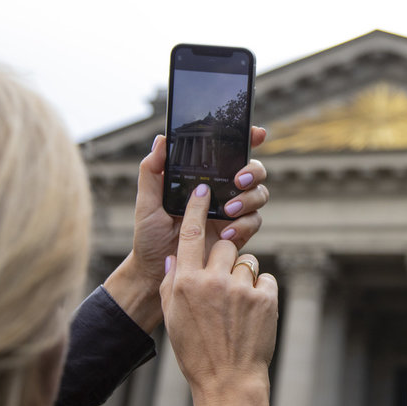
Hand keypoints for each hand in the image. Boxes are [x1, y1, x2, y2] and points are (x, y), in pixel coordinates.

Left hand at [104, 127, 268, 331]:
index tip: (256, 133)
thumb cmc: (149, 235)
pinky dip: (244, 226)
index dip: (248, 139)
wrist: (157, 272)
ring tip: (227, 211)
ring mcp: (233, 212)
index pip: (230, 152)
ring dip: (249, 199)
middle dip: (252, 171)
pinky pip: (254, 223)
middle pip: (254, 172)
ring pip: (259, 195)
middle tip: (237, 181)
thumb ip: (151, 171)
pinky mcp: (238, 234)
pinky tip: (225, 234)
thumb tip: (161, 140)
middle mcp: (222, 191)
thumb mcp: (147, 202)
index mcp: (204, 178)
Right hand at [161, 184, 276, 405]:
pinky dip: (260, 290)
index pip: (189, 234)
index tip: (202, 189)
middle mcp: (213, 281)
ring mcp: (241, 289)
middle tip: (223, 283)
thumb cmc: (197, 349)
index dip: (196, 208)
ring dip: (243, 276)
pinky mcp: (265, 298)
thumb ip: (172, 282)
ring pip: (246, 261)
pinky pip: (264, 277)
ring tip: (237, 305)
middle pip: (224, 246)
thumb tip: (174, 255)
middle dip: (225, 259)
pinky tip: (252, 311)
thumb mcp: (174, 316)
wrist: (228, 379)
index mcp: (186, 283)